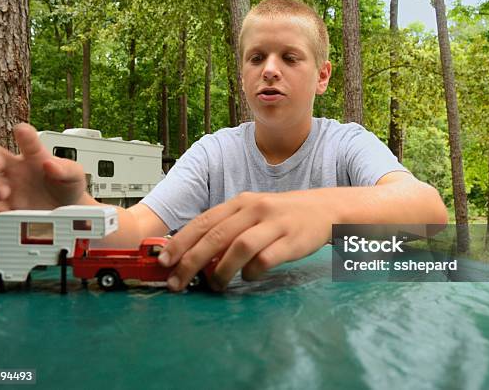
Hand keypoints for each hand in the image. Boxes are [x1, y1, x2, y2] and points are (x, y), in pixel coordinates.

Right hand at [0, 123, 87, 218]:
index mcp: (33, 156)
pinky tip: (3, 211)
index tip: (21, 131)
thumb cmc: (68, 187)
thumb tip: (50, 164)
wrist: (69, 212)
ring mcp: (8, 189)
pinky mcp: (6, 209)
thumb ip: (66, 169)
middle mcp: (16, 170)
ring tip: (4, 193)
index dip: (22, 133)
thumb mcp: (75, 176)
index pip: (25, 138)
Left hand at [158, 190, 337, 291]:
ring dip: (221, 270)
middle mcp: (254, 209)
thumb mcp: (253, 213)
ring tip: (214, 286)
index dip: (180, 242)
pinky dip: (252, 272)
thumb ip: (227, 228)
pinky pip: (265, 259)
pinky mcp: (291, 241)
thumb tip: (195, 254)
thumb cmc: (283, 215)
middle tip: (177, 282)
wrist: (324, 209)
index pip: (203, 221)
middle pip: (216, 236)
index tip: (163, 261)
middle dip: (191, 261)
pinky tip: (248, 277)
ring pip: (239, 247)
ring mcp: (273, 224)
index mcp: (240, 202)